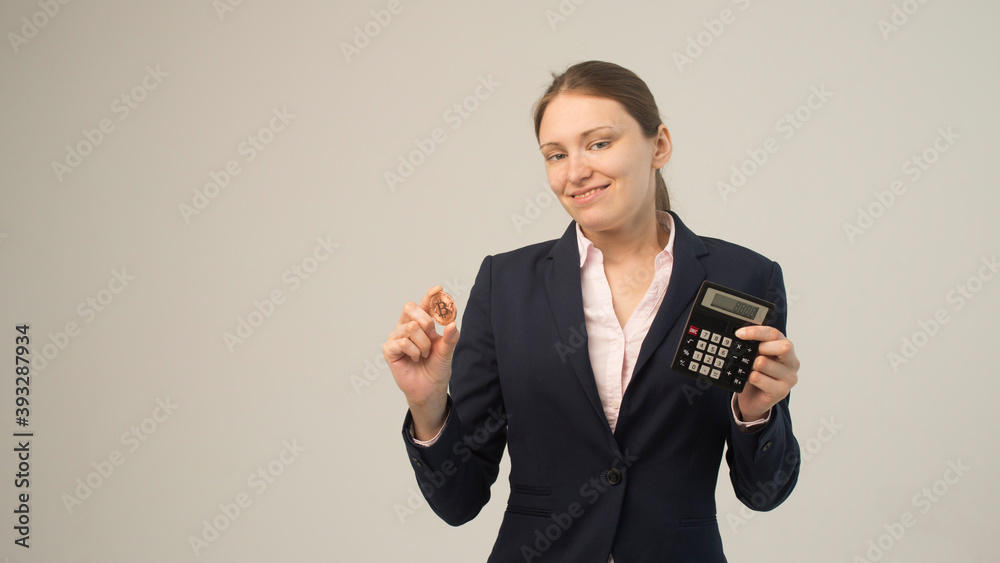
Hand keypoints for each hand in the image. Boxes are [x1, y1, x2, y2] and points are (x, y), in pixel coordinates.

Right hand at [383, 285, 459, 436]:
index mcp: (421, 323)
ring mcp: (396, 337)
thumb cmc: (436, 368)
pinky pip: (403, 342)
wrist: (430, 388)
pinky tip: (416, 358)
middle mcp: (406, 326)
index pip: (424, 304)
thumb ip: (450, 337)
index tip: (438, 288)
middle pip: (411, 308)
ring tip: (424, 354)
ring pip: (411, 327)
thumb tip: (452, 324)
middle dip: (425, 320)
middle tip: (431, 335)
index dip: (430, 295)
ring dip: (423, 343)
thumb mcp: (447, 351)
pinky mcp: (389, 349)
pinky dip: (414, 351)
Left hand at [734, 325, 798, 421]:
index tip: (739, 334)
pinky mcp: (781, 391)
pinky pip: (758, 378)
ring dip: (751, 365)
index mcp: (785, 348)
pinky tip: (751, 380)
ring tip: (750, 370)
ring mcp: (789, 377)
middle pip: (783, 346)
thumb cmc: (756, 373)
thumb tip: (740, 334)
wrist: (753, 399)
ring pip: (764, 363)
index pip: (774, 334)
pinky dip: (750, 378)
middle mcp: (792, 362)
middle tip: (750, 355)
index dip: (756, 332)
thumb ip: (754, 344)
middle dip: (761, 348)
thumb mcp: (756, 355)